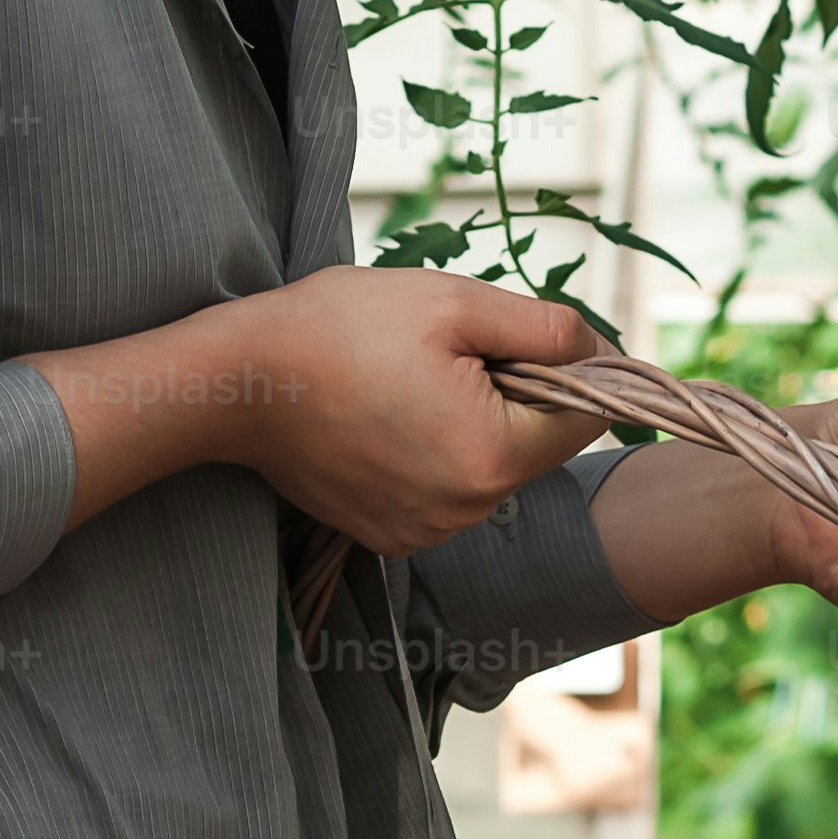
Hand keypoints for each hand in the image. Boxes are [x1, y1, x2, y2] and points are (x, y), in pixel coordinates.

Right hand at [183, 267, 610, 553]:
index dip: (570, 370)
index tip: (525, 336)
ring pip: (489, 469)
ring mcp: (424, 531)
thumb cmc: (340, 329)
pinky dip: (434, 454)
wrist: (238, 382)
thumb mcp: (454, 302)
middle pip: (534, 446)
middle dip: (514, 395)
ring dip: (474, 425)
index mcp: (491, 457)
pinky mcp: (389, 535)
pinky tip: (386, 416)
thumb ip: (544, 327)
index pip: (583, 418)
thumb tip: (599, 347)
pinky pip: (445, 492)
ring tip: (409, 382)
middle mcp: (464, 512)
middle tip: (448, 351)